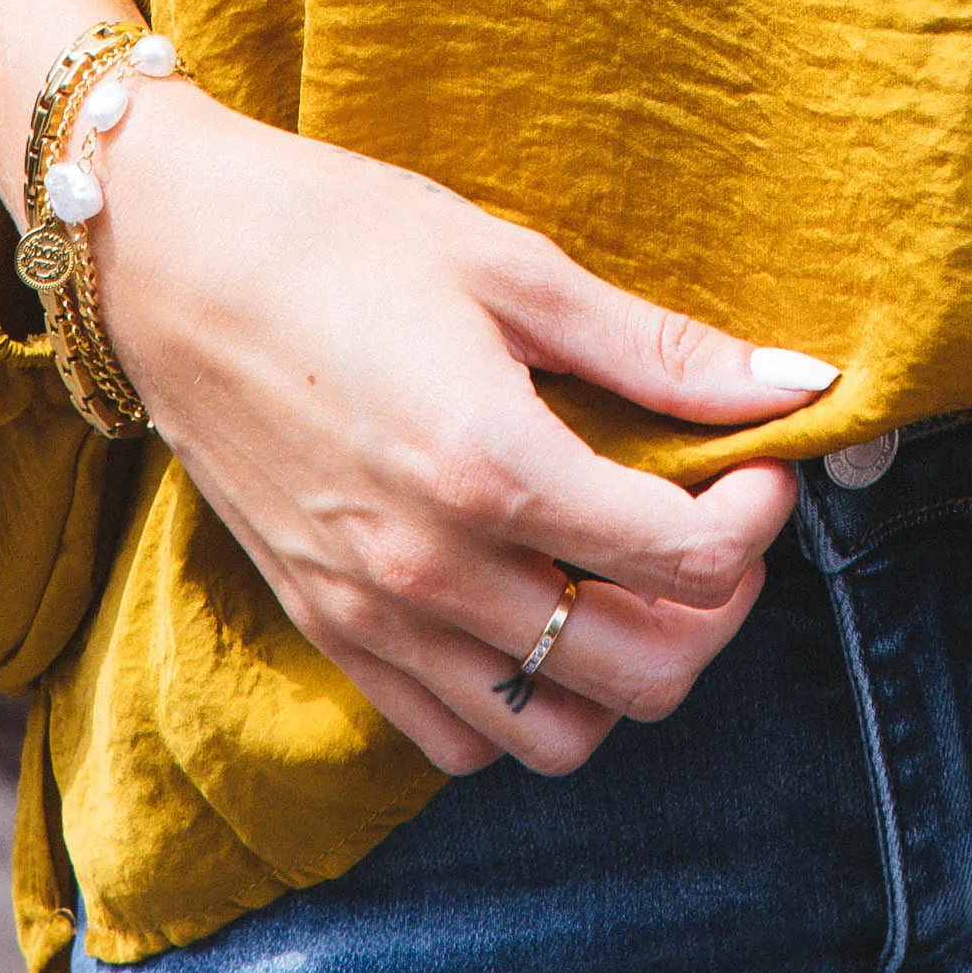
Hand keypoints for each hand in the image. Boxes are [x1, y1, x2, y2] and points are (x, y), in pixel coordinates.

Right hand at [0, 0, 824, 779]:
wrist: (172, 258)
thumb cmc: (344, 235)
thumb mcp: (516, 267)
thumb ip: (659, 350)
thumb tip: (799, 384)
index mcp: (491, 467)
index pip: (684, 562)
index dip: (754, 518)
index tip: (758, 461)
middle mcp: (434, 568)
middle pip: (643, 671)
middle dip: (716, 605)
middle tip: (714, 519)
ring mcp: (375, 616)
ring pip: (558, 733)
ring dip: (625, 669)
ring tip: (631, 572)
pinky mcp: (329, 632)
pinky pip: (458, 738)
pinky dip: (524, 701)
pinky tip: (538, 604)